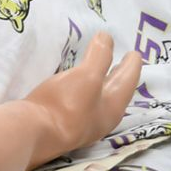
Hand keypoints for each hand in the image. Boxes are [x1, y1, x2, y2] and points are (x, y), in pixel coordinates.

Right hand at [20, 32, 141, 160]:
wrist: (35, 132)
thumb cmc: (66, 104)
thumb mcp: (86, 75)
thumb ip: (99, 57)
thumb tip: (107, 38)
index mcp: (113, 106)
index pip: (127, 82)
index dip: (132, 66)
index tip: (135, 54)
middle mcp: (102, 117)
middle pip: (116, 92)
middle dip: (120, 76)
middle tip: (125, 62)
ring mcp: (83, 123)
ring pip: (100, 100)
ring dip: (104, 84)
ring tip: (105, 74)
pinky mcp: (64, 124)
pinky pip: (84, 104)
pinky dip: (88, 92)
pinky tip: (80, 89)